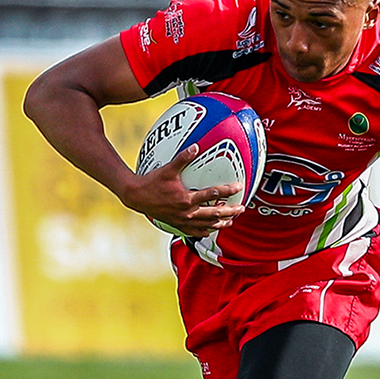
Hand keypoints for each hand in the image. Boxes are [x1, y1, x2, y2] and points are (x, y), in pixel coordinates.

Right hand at [121, 143, 245, 236]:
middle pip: (215, 214)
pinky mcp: (178, 225)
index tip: (239, 187)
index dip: (228, 190)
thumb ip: (183, 158)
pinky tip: (211, 230)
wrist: (136, 197)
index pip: (213, 195)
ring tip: (231, 221)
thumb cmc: (152, 182)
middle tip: (242, 208)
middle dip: (230, 211)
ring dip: (221, 223)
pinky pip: (194, 232)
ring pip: (207, 226)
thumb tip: (196, 146)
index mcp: (187, 199)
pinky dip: (205, 231)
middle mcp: (187, 212)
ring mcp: (183, 221)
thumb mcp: (168, 169)